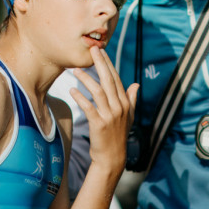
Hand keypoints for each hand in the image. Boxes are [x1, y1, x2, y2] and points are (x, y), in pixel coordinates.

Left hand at [70, 47, 138, 174]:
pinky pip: (89, 107)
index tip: (100, 51)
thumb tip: (136, 85)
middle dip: (100, 63)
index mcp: (125, 103)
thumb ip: (131, 99)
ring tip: (76, 70)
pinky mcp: (99, 125)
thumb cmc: (118, 136)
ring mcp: (110, 116)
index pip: (116, 79)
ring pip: (98, 91)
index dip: (108, 64)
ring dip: (86, 79)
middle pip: (108, 81)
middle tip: (92, 50)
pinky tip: (72, 90)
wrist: (113, 157)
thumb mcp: (129, 117)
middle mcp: (119, 107)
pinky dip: (80, 97)